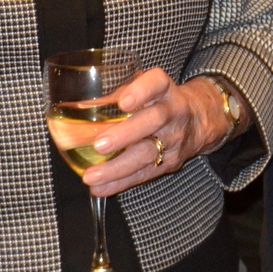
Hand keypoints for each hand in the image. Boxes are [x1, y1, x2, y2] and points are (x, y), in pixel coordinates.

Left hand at [78, 69, 233, 196]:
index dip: (141, 92)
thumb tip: (77, 108)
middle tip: (100, 145)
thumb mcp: (142, 89)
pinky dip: (121, 182)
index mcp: (164, 89)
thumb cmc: (156, 102)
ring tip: (91, 176)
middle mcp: (173, 112)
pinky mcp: (170, 162)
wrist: (195, 122)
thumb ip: (114, 96)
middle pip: (153, 121)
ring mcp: (174, 139)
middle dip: (126, 134)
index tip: (123, 102)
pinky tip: (100, 188)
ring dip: (117, 167)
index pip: (156, 84)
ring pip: (147, 154)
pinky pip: (144, 174)